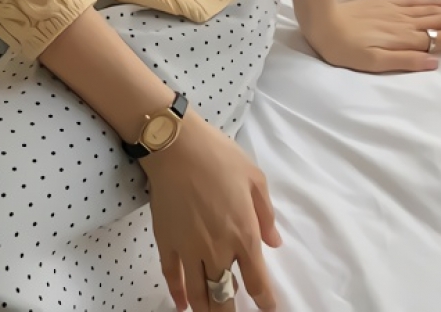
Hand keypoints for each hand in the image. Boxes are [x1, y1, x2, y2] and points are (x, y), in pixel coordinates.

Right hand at [140, 109, 280, 310]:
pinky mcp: (166, 242)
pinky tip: (182, 304)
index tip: (267, 308)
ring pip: (199, 294)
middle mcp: (217, 250)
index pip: (257, 282)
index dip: (264, 302)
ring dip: (206, 310)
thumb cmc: (218, 156)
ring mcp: (189, 249)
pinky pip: (172, 276)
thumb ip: (266, 214)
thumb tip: (274, 242)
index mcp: (243, 235)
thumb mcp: (255, 178)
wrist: (175, 145)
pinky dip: (177, 294)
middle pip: (225, 296)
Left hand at [304, 0, 440, 72]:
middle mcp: (405, 22)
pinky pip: (417, 1)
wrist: (322, 20)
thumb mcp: (373, 64)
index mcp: (404, 39)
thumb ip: (404, 62)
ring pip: (435, 11)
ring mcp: (397, 10)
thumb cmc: (344, 49)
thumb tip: (435, 62)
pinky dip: (435, 1)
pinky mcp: (387, 3)